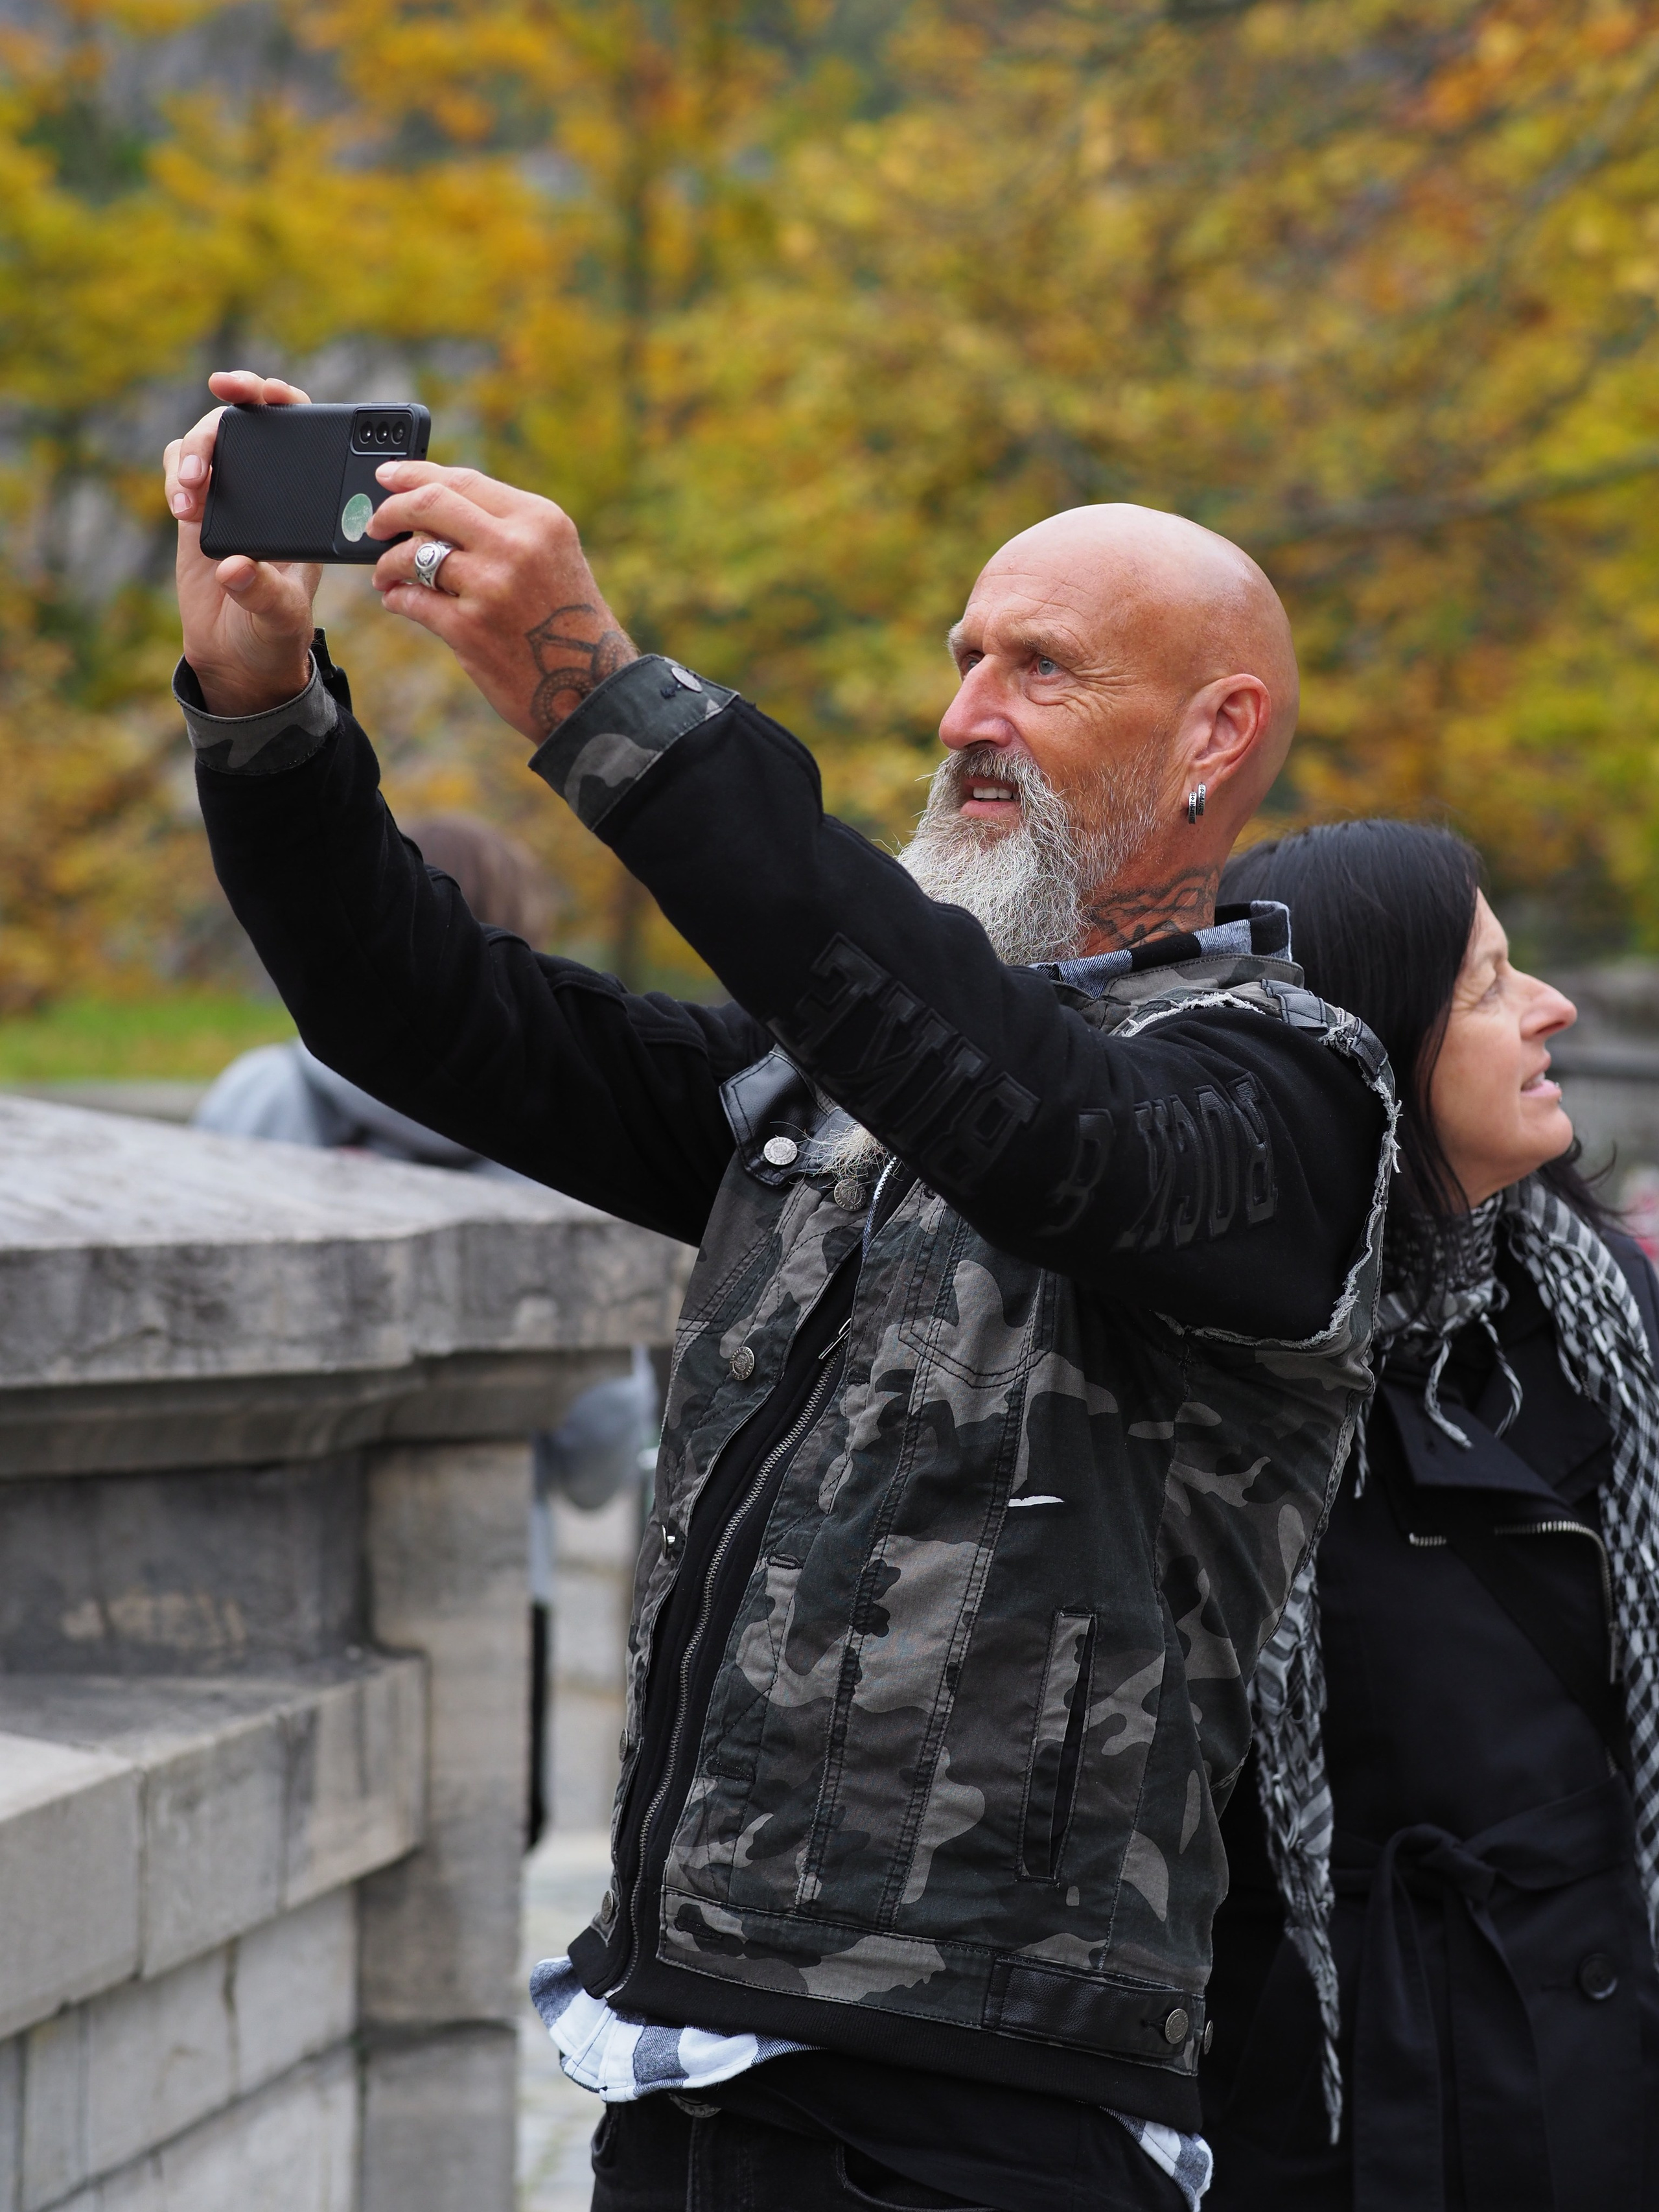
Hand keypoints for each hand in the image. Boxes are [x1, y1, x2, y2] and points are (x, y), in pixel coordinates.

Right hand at [165, 371, 320, 716]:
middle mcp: (270, 490)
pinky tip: (182, 507)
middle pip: (246, 423)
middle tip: (213, 412)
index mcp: (307, 503)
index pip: (301, 430)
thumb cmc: (275, 635)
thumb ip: (260, 592)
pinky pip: (180, 470)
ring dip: (195, 453)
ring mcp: (232, 496)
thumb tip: (231, 567)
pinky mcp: (198, 511)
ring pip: (206, 442)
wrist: (240, 659)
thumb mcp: (280, 616)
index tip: (259, 391)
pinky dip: (175, 477)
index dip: (282, 399)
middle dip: (227, 409)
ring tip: (190, 496)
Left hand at [367, 462, 636, 741]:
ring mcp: (491, 586)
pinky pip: (413, 600)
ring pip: (414, 554)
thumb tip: (432, 508)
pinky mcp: (470, 628)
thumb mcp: (552, 558)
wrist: (591, 689)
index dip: (415, 474)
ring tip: (386, 575)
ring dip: (389, 564)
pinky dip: (397, 598)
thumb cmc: (568, 625)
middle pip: (430, 504)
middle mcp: (516, 545)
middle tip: (375, 525)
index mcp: (539, 520)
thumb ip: (503, 528)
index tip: (387, 476)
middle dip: (391, 511)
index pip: (463, 481)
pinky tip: (397, 600)